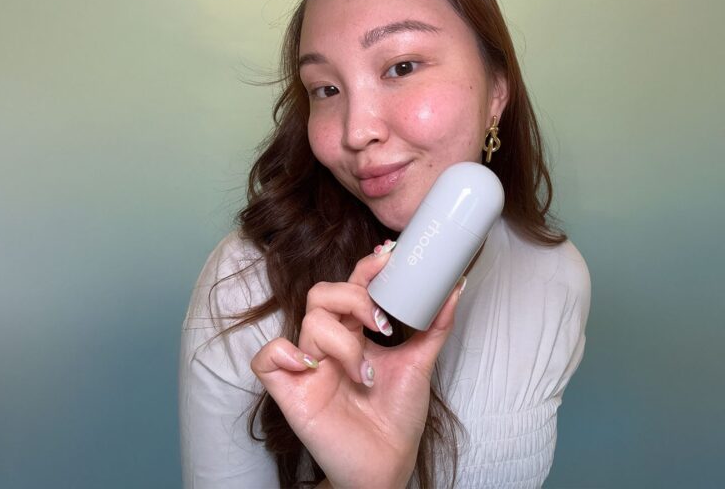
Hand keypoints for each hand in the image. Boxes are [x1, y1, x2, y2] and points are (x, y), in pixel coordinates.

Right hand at [251, 241, 464, 488]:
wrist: (387, 465)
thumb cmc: (396, 418)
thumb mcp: (420, 364)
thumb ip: (435, 325)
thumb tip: (457, 285)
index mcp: (355, 333)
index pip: (351, 286)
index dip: (365, 268)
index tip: (389, 258)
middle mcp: (329, 345)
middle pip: (323, 293)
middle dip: (354, 298)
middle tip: (382, 324)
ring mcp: (308, 367)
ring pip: (307, 321)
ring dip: (343, 342)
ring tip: (365, 373)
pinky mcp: (290, 393)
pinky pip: (267, 359)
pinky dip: (286, 353)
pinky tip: (314, 368)